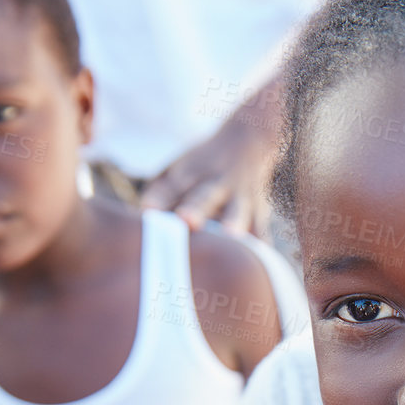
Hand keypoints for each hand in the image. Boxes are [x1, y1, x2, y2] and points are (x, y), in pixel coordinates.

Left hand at [140, 96, 277, 232]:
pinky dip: (261, 245)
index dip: (161, 198)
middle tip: (186, 219)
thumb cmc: (203, 165)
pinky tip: (261, 262)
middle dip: (196, 209)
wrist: (248, 142)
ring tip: (231, 236)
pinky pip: (261, 229)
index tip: (148, 210)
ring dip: (233, 222)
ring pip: (237, 210)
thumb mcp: (179, 167)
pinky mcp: (258, 210)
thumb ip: (161, 191)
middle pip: (204, 197)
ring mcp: (239, 196)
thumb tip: (143, 216)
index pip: (172, 186)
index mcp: (190, 173)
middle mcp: (215, 183)